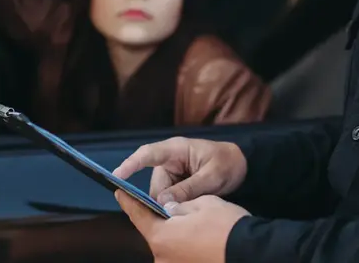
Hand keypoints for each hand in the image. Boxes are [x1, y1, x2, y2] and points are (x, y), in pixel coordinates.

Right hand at [112, 137, 247, 204]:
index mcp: (176, 149)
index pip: (148, 154)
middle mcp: (169, 160)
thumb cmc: (227, 163)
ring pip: (160, 194)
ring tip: (195, 202)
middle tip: (181, 210)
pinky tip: (190, 205)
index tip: (117, 175)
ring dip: (172, 203)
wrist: (241, 165)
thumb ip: (188, 189)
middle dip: (163, 200)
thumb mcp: (211, 176)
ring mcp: (171, 172)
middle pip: (154, 184)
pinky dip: (176, 204)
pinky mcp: (175, 183)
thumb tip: (163, 202)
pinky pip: (168, 197)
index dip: (131, 164)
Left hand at [115, 191, 248, 262]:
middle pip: (155, 233)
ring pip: (169, 244)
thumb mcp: (202, 203)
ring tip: (189, 222)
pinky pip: (180, 254)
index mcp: (161, 237)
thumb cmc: (225, 224)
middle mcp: (162, 257)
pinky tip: (196, 236)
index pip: (138, 215)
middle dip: (159, 219)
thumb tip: (169, 208)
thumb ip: (178, 205)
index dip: (129, 202)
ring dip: (174, 233)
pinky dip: (184, 245)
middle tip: (167, 206)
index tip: (119, 192)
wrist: (251, 252)